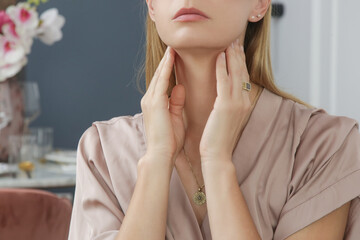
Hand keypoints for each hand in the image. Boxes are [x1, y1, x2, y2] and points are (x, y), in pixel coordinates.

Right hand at [140, 47, 185, 166]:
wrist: (161, 155)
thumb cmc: (170, 141)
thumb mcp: (176, 117)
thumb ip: (177, 101)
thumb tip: (180, 86)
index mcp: (155, 104)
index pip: (163, 81)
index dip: (169, 68)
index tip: (176, 57)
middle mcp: (150, 99)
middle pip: (160, 75)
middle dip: (167, 60)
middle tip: (173, 46)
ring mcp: (150, 100)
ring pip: (159, 75)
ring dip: (166, 60)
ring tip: (173, 46)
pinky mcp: (155, 102)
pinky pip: (161, 81)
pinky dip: (166, 68)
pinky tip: (171, 57)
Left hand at [199, 39, 251, 161]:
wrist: (217, 155)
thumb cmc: (218, 138)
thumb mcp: (227, 119)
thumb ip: (228, 104)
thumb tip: (225, 95)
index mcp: (244, 104)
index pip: (243, 78)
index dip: (240, 62)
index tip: (236, 49)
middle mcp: (244, 101)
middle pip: (242, 72)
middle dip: (238, 55)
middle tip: (234, 39)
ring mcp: (237, 103)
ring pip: (236, 74)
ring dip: (232, 56)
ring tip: (229, 42)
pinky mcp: (226, 106)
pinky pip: (224, 82)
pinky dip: (222, 68)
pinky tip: (220, 56)